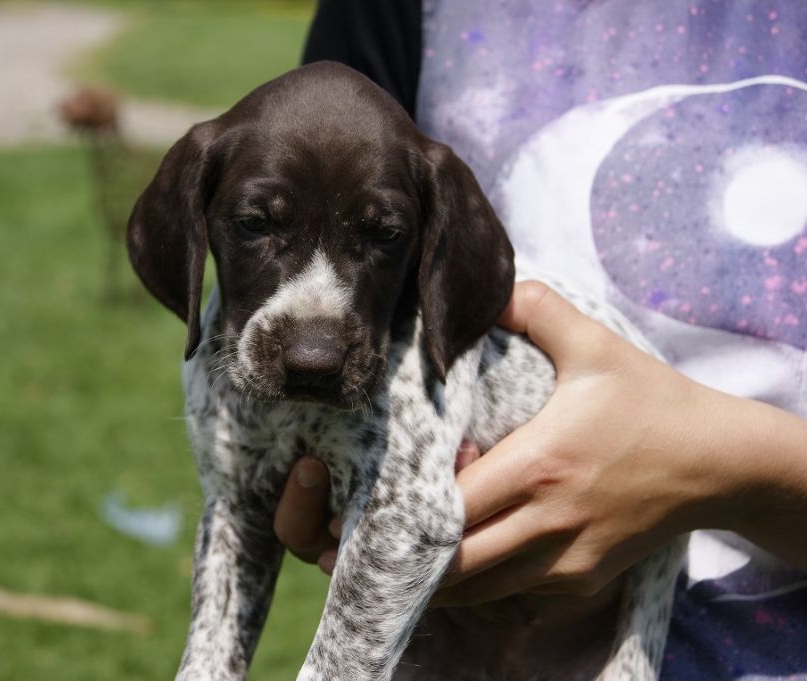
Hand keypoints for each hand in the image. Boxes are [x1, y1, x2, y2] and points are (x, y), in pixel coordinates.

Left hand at [274, 281, 806, 596]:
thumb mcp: (594, 343)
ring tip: (381, 548)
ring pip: (474, 589)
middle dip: (393, 557)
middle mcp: (547, 524)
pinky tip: (444, 553)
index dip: (392, 514)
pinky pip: (507, 591)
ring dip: (426, 574)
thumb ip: (532, 308)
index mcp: (538, 465)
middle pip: (450, 564)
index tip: (347, 507)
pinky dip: (470, 580)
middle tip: (344, 536)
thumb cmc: (650, 399)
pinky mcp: (578, 580)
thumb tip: (479, 290)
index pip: (446, 507)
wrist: (718, 462)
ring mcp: (564, 561)